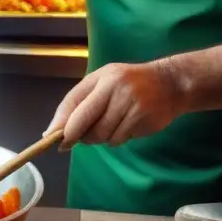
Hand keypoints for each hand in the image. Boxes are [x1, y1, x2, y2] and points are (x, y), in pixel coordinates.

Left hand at [44, 60, 183, 148]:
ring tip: (110, 126)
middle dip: (74, 136)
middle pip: (83, 122)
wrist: (171, 84)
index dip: (60, 122)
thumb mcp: (105, 81)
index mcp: (102, 78)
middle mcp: (114, 88)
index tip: (50, 137)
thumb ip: (82, 101)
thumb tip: (55, 130)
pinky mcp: (142, 119)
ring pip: (101, 135)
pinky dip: (116, 139)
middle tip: (70, 143)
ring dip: (99, 138)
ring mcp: (130, 104)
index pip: (72, 101)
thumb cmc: (130, 83)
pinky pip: (118, 139)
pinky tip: (125, 127)